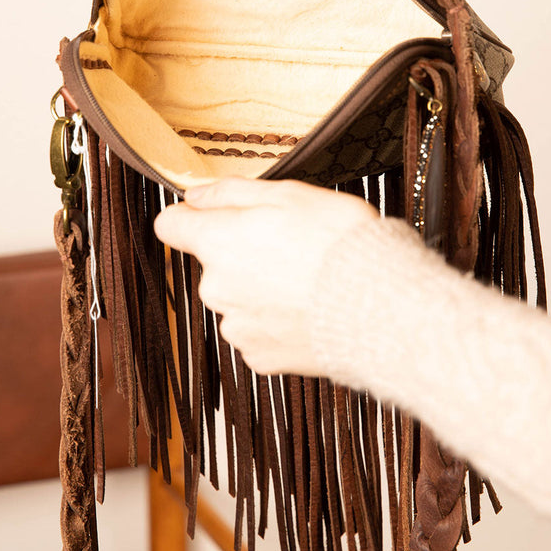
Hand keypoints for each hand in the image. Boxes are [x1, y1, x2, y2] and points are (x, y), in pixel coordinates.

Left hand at [154, 177, 379, 375]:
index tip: (213, 215)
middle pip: (213, 263)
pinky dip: (277, 322)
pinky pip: (258, 332)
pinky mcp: (260, 357)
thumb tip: (195, 196)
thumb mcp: (288, 194)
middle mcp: (214, 288)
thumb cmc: (337, 242)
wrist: (379, 307)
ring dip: (261, 289)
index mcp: (216, 242)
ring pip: (237, 298)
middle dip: (242, 253)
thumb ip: (231, 193)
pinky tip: (310, 311)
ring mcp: (236, 327)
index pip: (170, 225)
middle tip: (291, 245)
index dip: (190, 216)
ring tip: (308, 282)